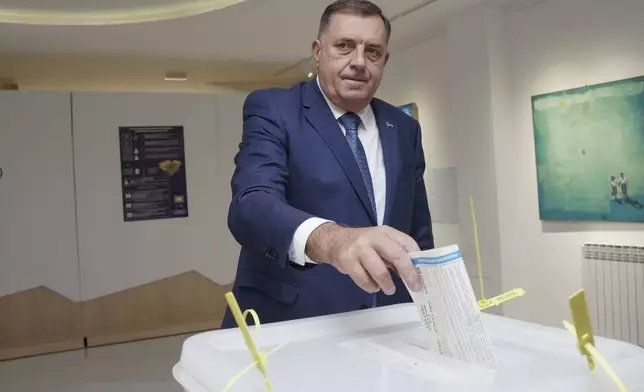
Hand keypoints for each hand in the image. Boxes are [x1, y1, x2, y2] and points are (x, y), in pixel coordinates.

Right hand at [306, 223, 422, 294]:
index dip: (418, 259)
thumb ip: (396, 255)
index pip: (407, 243)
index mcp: (386, 232)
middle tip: (415, 287)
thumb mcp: (381, 243)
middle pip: (397, 254)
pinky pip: (364, 279)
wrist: (334, 241)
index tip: (424, 274)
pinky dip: (371, 286)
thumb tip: (415, 273)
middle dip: (409, 273)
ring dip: (388, 284)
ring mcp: (359, 248)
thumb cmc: (364, 245)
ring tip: (390, 289)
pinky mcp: (347, 260)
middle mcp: (373, 237)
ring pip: (380, 270)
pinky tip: (372, 286)